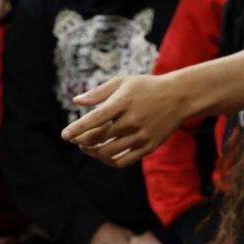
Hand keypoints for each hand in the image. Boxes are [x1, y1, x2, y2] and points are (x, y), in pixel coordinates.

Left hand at [61, 73, 189, 167]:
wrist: (179, 97)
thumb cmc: (147, 87)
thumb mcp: (123, 82)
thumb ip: (98, 92)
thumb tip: (76, 101)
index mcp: (123, 102)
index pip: (95, 119)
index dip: (78, 128)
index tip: (64, 135)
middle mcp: (132, 121)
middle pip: (99, 138)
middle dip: (82, 141)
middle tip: (75, 139)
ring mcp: (141, 136)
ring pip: (109, 152)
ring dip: (93, 152)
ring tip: (87, 147)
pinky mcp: (148, 147)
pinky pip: (124, 161)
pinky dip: (109, 161)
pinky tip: (104, 154)